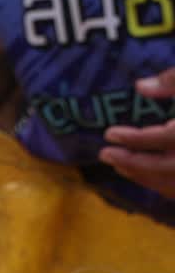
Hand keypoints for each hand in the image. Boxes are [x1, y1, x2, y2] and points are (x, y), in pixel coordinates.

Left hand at [101, 70, 174, 198]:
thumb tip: (140, 86)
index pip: (167, 138)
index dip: (136, 139)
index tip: (109, 134)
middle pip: (169, 167)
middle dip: (134, 163)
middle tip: (105, 155)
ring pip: (174, 182)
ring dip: (147, 177)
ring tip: (120, 167)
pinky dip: (165, 185)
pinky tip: (147, 177)